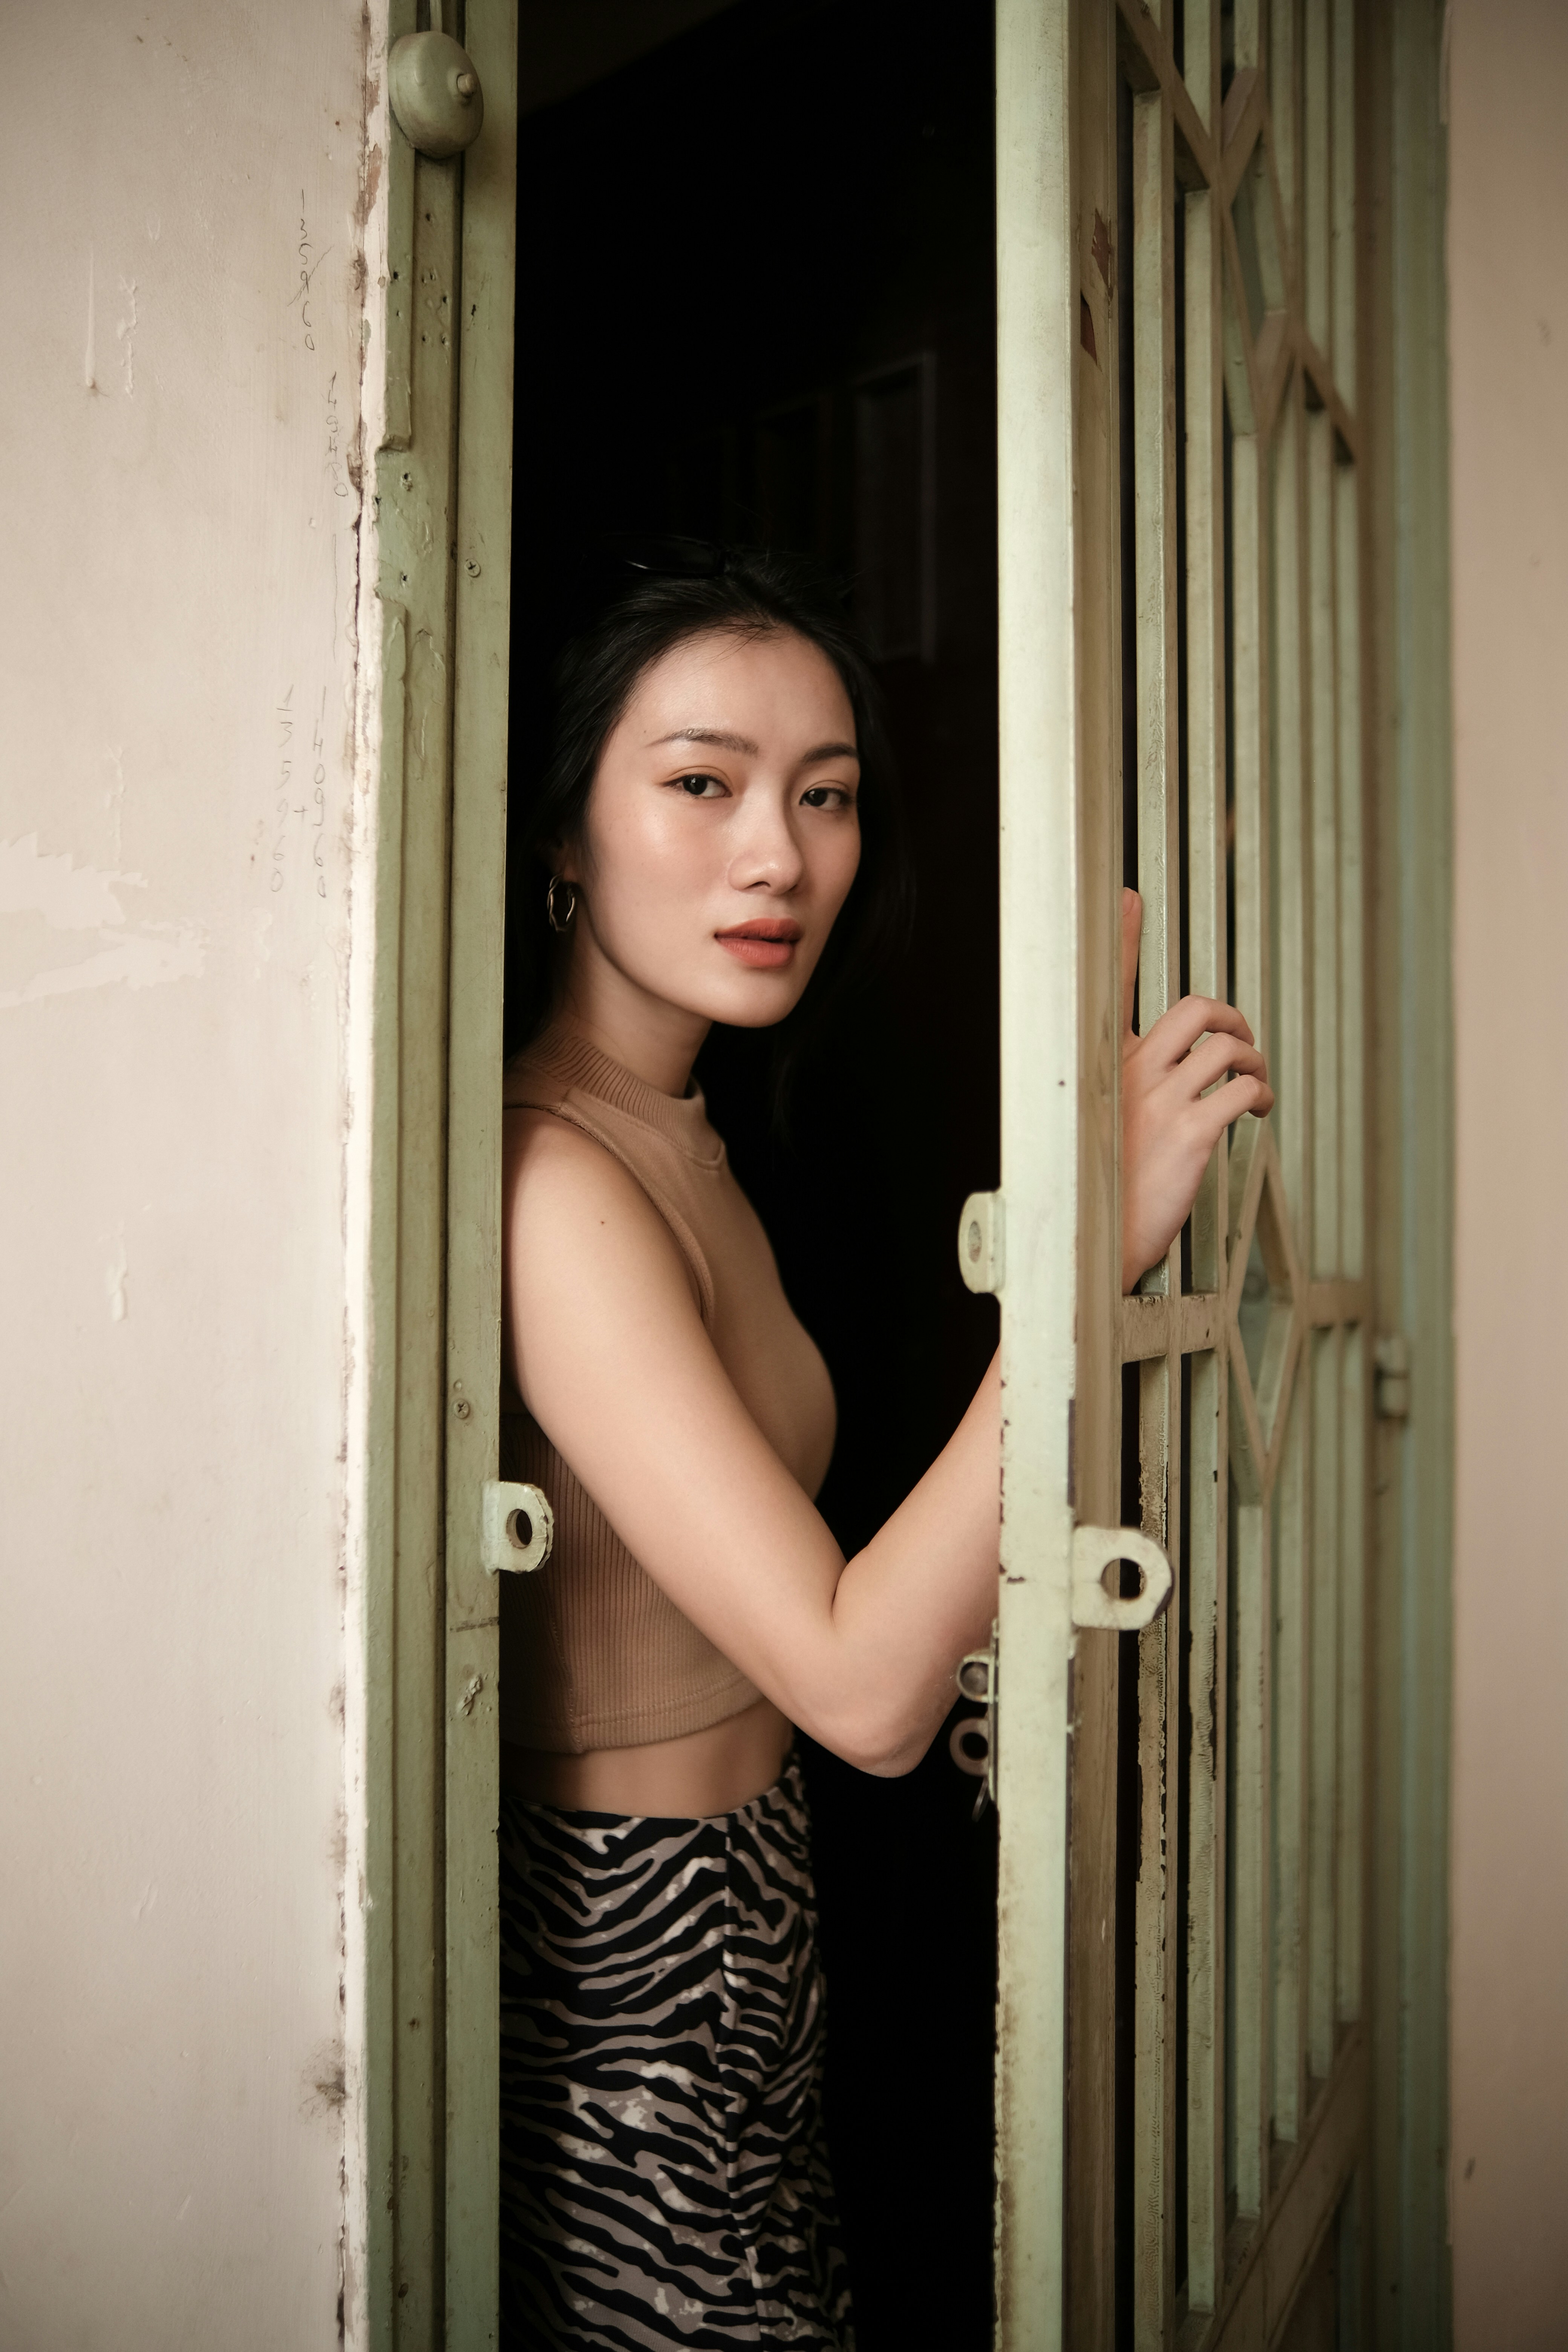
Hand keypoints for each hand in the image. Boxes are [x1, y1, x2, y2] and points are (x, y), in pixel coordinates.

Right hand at [1120, 888, 1273, 1291]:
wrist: (1085, 1245)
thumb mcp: (1090, 1127)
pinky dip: (1260, 1092)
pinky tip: (1258, 1110)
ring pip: (1226, 1046)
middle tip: (1239, 1040)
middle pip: (1193, 1009)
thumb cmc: (1091, 1190)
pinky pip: (1241, 1089)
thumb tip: (1148, 1079)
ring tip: (1254, 1083)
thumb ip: (1114, 1092)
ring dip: (1252, 1057)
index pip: (1107, 986)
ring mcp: (1159, 1101)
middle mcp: (1128, 1072)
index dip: (1118, 934)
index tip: (1124, 897)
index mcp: (1098, 1065)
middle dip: (1229, 1016)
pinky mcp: (1190, 1134)